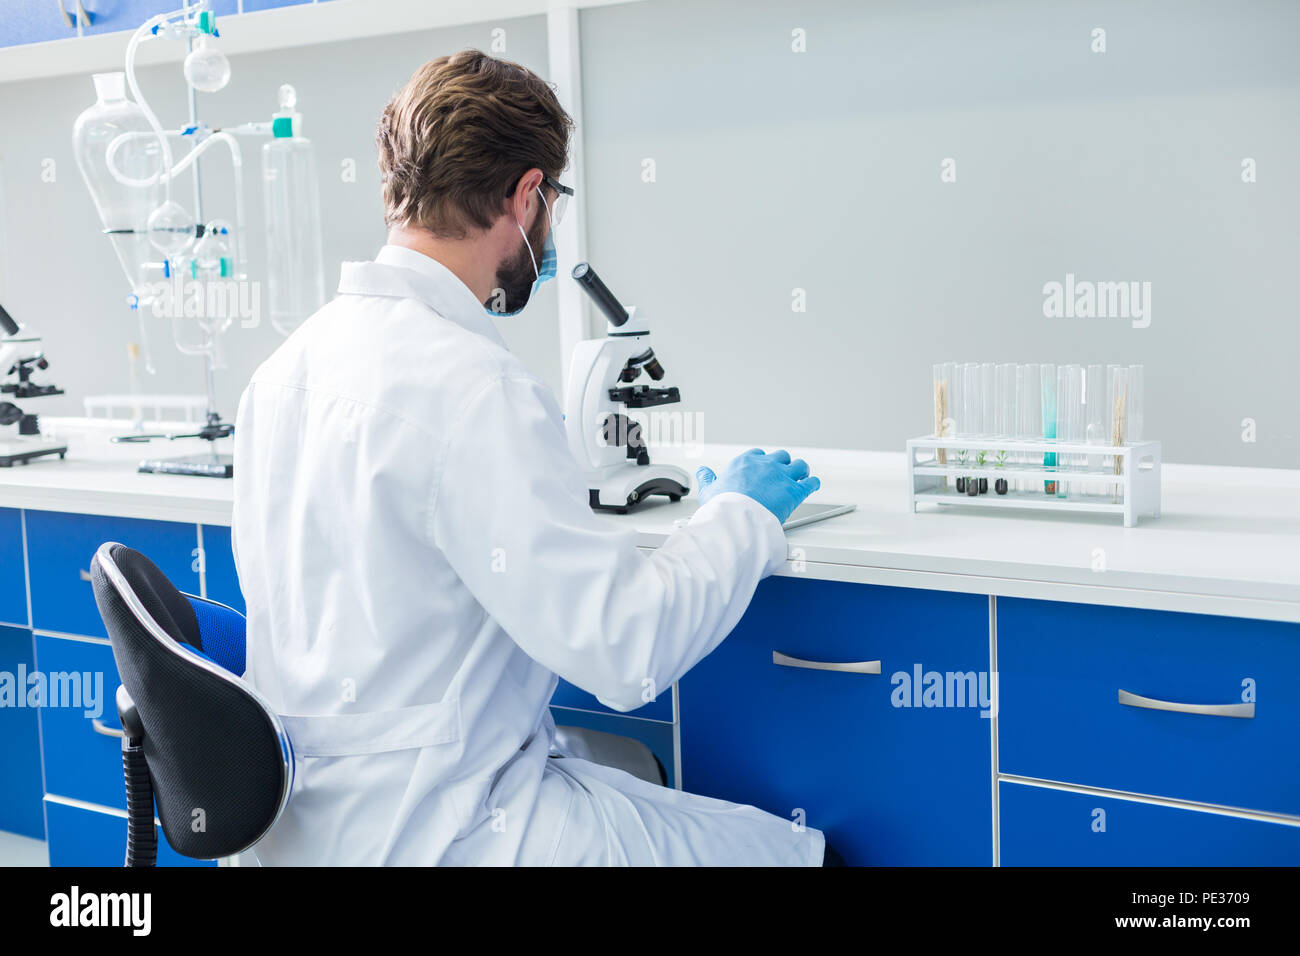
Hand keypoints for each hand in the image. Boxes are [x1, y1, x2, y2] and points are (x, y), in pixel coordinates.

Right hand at [695, 449, 820, 524]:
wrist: (737, 519)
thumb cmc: (723, 506)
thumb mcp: (709, 490)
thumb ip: (707, 478)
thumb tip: (703, 471)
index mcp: (745, 463)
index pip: (758, 454)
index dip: (763, 462)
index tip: (763, 469)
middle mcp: (765, 465)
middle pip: (781, 457)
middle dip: (783, 464)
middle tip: (784, 473)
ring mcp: (782, 476)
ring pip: (799, 465)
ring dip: (801, 471)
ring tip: (802, 476)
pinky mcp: (795, 490)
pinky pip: (811, 482)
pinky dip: (813, 484)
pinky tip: (813, 486)